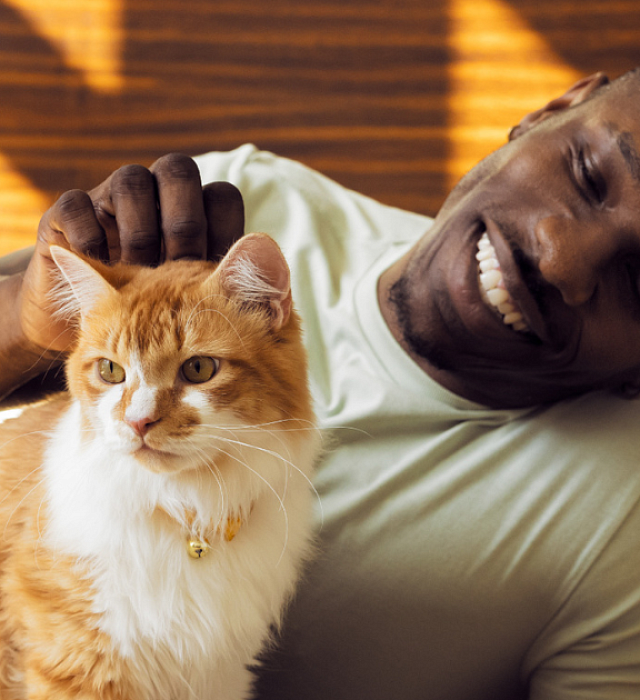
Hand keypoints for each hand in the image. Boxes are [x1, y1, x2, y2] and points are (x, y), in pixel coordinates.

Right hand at [18, 153, 244, 354]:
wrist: (98, 347)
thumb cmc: (166, 340)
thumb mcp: (208, 324)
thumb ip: (242, 303)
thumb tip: (276, 284)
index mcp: (198, 225)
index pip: (221, 196)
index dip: (221, 224)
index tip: (214, 269)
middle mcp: (158, 206)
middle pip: (178, 173)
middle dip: (182, 221)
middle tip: (178, 263)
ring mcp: (112, 207)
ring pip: (131, 180)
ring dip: (139, 228)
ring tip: (139, 270)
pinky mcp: (69, 219)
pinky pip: (76, 203)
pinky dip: (90, 232)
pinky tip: (100, 263)